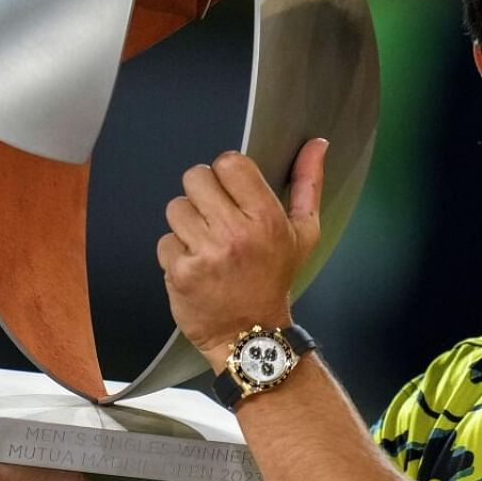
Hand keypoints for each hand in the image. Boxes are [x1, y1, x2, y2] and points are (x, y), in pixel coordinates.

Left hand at [157, 139, 327, 370]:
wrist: (251, 336)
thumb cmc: (275, 279)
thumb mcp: (303, 233)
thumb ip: (307, 184)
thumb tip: (317, 144)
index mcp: (265, 219)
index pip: (230, 163)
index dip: (226, 173)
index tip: (231, 191)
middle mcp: (234, 233)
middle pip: (195, 178)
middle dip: (202, 194)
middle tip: (215, 217)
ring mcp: (205, 253)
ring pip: (176, 207)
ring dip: (187, 223)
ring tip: (206, 243)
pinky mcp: (180, 272)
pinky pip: (165, 240)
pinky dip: (175, 252)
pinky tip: (195, 265)